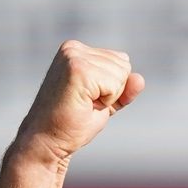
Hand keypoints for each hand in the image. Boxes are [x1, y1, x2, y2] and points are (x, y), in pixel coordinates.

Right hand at [12, 41, 144, 165]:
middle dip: (113, 91)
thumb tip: (139, 78)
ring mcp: (73, 57)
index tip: (88, 98)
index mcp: (77, 50)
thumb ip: (124, 88)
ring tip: (83, 104)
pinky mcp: (77, 69)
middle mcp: (73, 48)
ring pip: (121, 74)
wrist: (48, 139)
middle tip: (85, 103)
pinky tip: (84, 105)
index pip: (122, 61)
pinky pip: (115, 84)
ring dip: (108, 97)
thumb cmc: (74, 122)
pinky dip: (107, 101)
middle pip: (124, 65)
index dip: (114, 88)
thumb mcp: (106, 101)